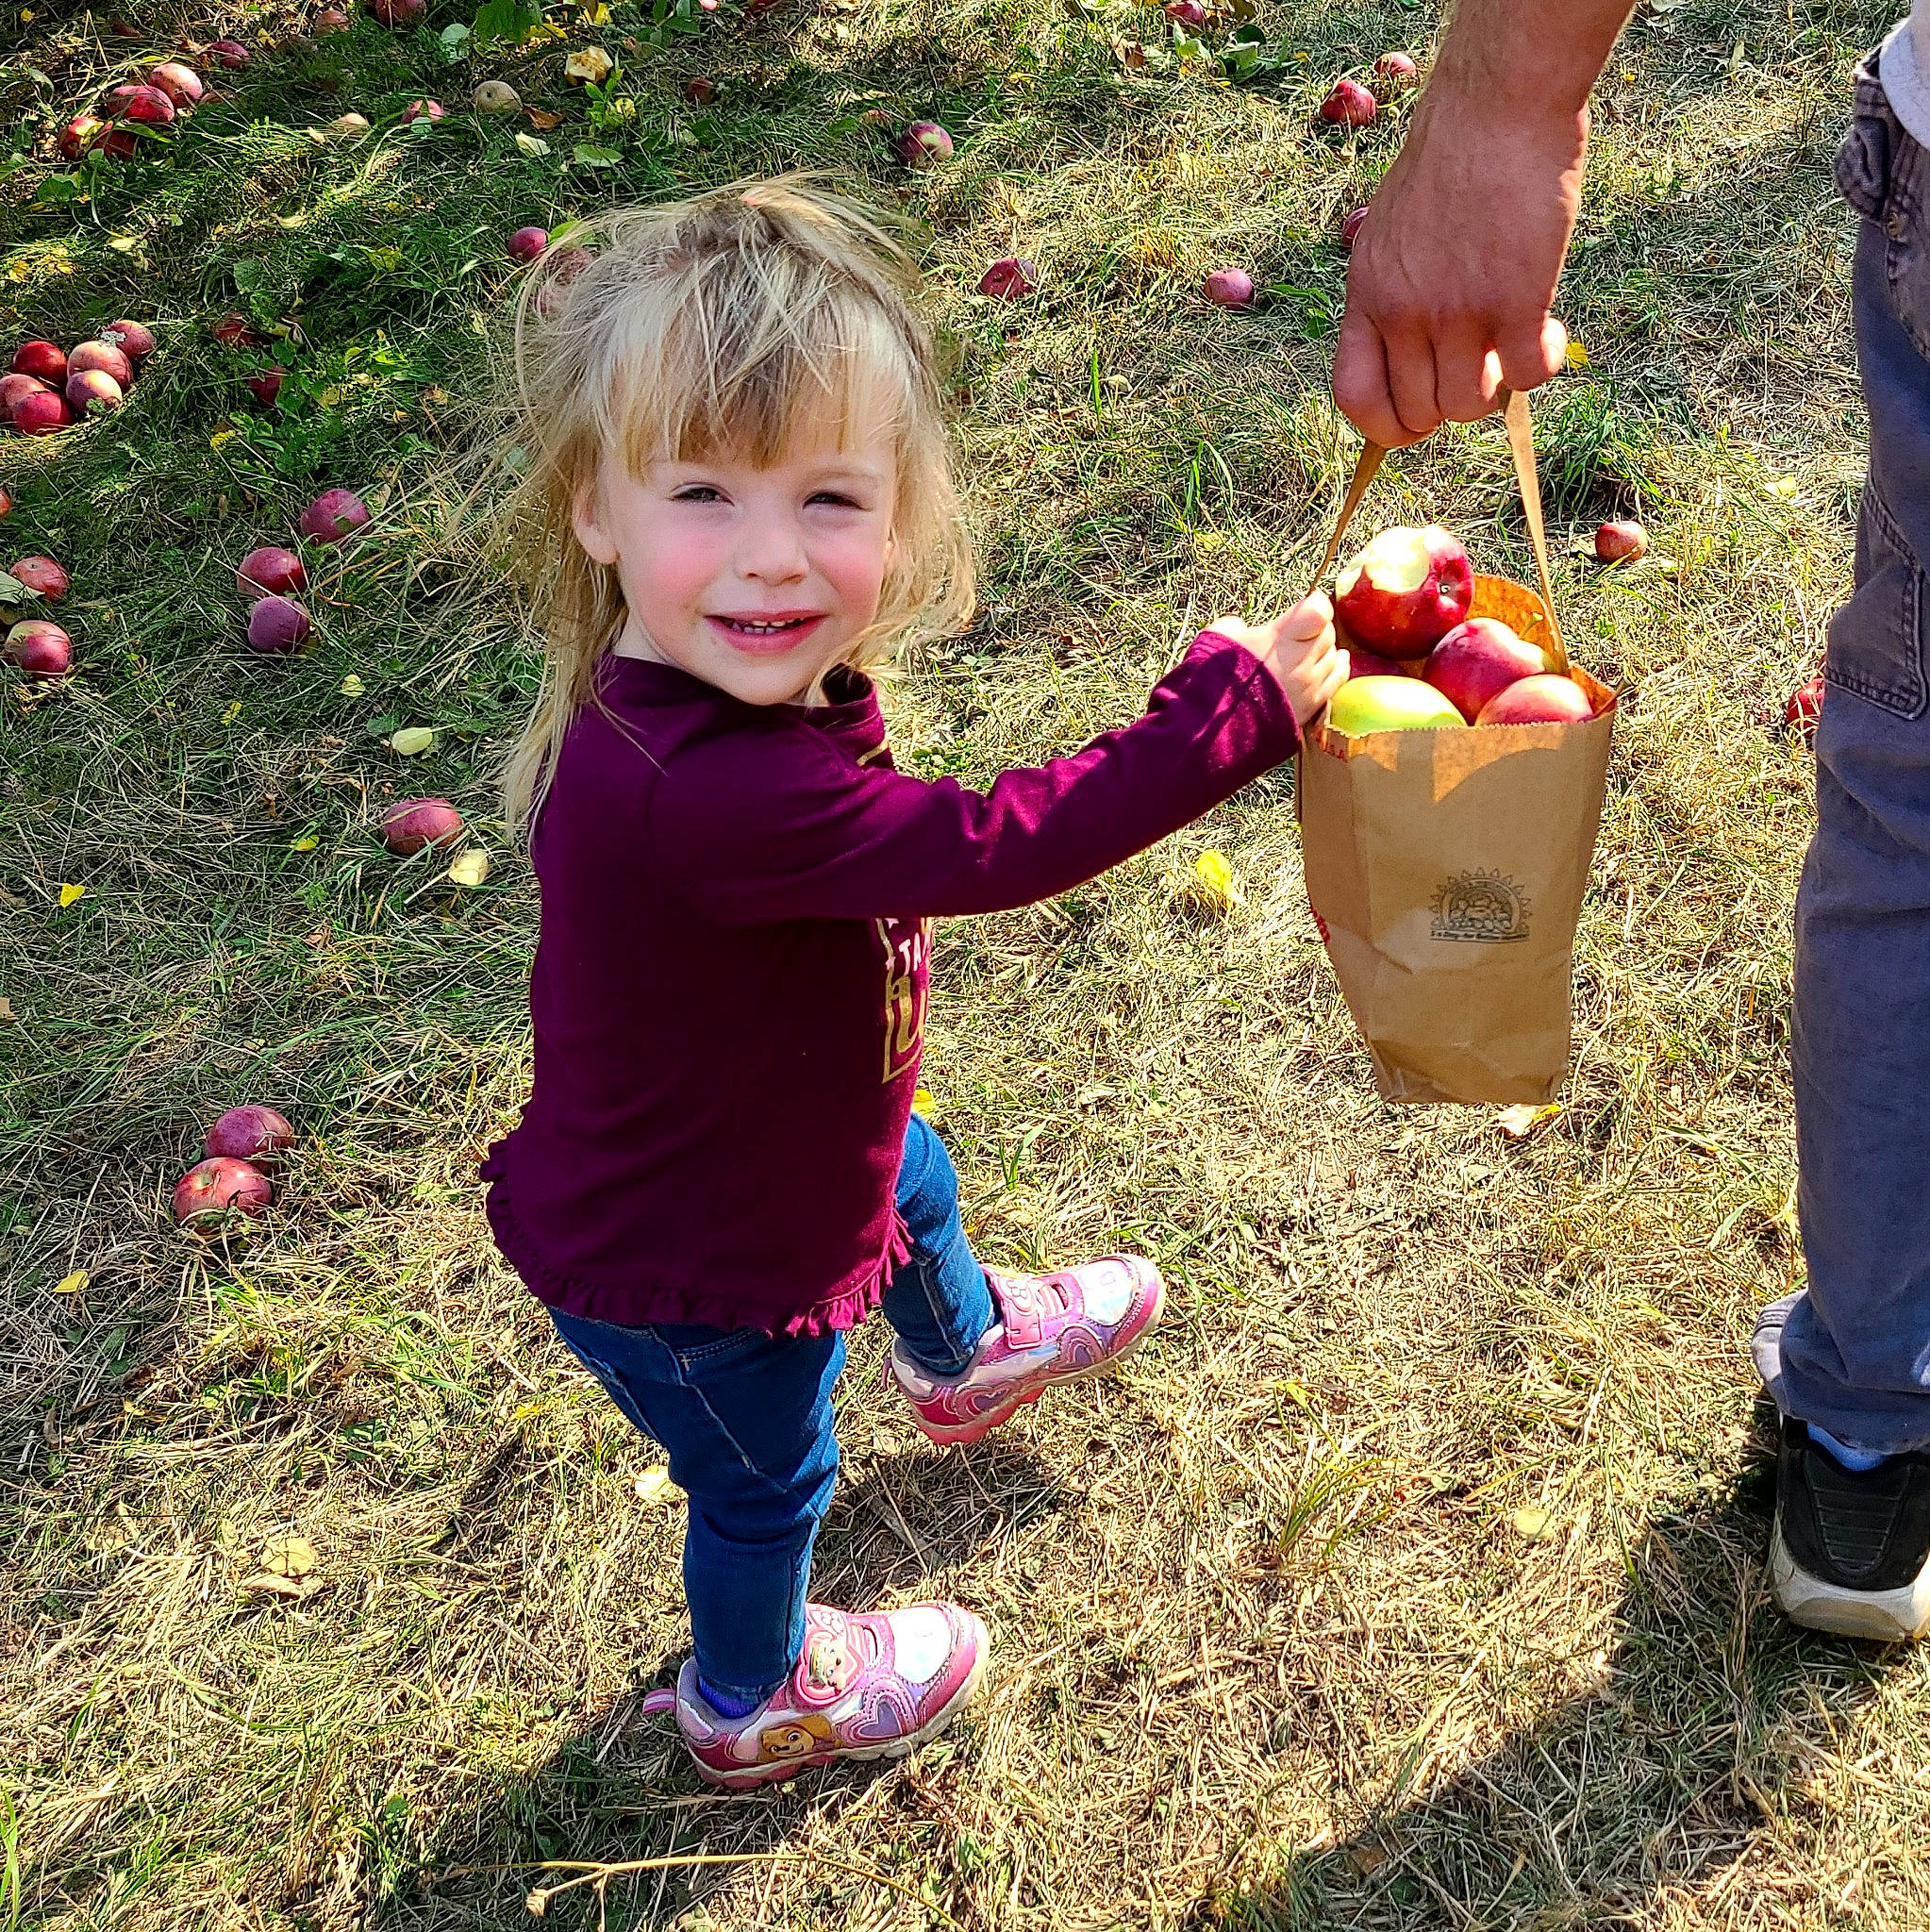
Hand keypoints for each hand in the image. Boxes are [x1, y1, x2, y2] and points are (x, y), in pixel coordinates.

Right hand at [1213, 594, 1346, 726]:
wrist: (1215, 731)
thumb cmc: (1213, 680)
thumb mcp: (1216, 639)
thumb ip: (1236, 627)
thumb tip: (1242, 629)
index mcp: (1281, 639)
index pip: (1319, 610)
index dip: (1313, 604)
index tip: (1303, 608)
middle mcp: (1301, 662)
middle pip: (1327, 633)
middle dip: (1315, 629)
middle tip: (1298, 634)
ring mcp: (1309, 687)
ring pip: (1333, 657)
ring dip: (1323, 650)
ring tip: (1309, 651)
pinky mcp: (1310, 708)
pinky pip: (1336, 682)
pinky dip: (1336, 669)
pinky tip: (1335, 662)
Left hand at [1333, 99, 1580, 447]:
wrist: (1497, 109)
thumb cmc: (1451, 164)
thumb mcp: (1390, 236)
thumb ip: (1393, 298)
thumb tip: (1414, 361)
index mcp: (1366, 296)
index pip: (1355, 397)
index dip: (1387, 426)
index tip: (1417, 420)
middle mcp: (1403, 312)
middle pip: (1419, 412)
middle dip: (1450, 406)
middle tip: (1480, 367)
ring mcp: (1456, 311)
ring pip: (1468, 407)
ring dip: (1496, 390)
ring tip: (1514, 345)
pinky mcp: (1514, 302)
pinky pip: (1526, 377)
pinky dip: (1541, 367)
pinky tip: (1548, 331)